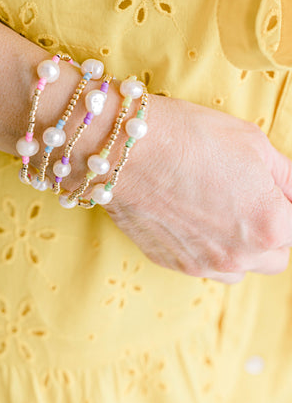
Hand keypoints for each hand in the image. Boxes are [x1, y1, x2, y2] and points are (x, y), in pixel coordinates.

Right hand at [102, 95, 291, 283]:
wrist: (126, 148)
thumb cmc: (188, 136)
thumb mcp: (252, 142)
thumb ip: (286, 176)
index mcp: (269, 224)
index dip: (286, 203)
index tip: (270, 189)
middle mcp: (240, 255)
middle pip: (276, 254)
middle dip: (270, 229)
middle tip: (247, 197)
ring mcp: (204, 264)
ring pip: (241, 266)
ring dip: (240, 245)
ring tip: (217, 208)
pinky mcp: (174, 264)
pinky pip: (205, 265)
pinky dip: (206, 247)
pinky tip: (190, 215)